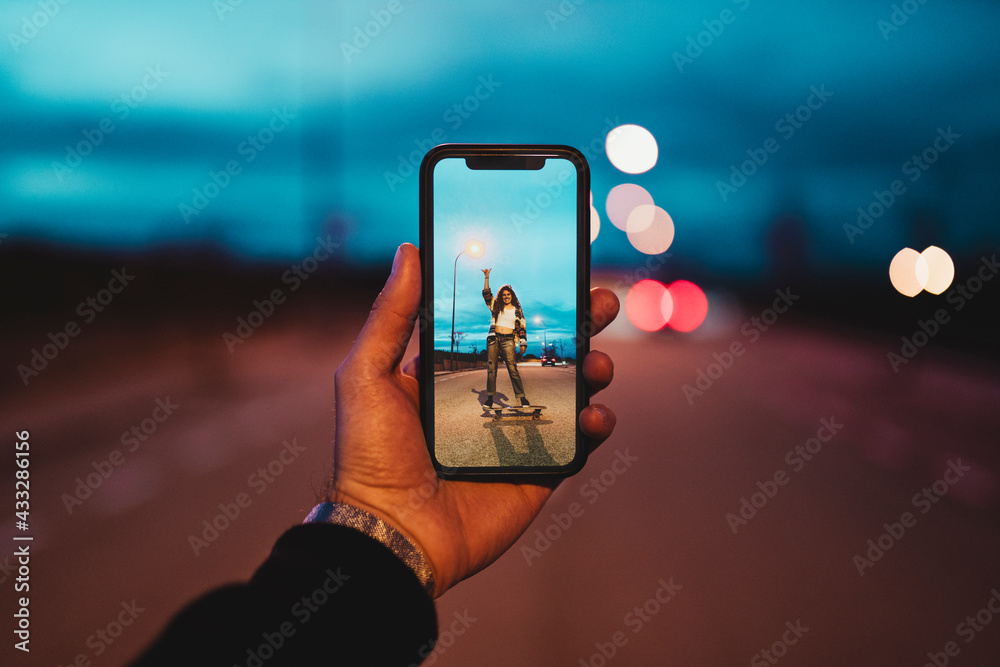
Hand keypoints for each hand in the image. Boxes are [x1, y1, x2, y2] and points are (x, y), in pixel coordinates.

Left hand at [331, 243, 617, 596]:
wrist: (391, 531)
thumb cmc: (370, 455)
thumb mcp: (367, 375)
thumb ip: (390, 316)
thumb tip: (408, 250)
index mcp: (453, 375)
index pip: (500, 329)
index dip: (531, 302)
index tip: (558, 271)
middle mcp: (490, 401)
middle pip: (546, 354)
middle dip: (580, 326)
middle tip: (600, 302)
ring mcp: (516, 436)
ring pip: (571, 394)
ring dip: (594, 371)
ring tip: (598, 363)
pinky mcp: (537, 473)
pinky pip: (578, 446)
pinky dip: (596, 427)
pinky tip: (595, 415)